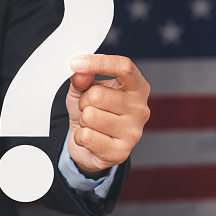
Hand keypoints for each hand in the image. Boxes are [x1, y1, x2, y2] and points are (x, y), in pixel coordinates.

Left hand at [66, 54, 149, 178]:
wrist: (91, 145)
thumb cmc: (92, 111)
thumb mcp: (84, 89)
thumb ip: (82, 78)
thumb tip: (79, 71)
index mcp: (137, 87)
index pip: (124, 67)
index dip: (98, 62)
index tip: (75, 62)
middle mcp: (140, 109)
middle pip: (98, 94)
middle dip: (83, 101)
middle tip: (88, 107)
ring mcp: (133, 132)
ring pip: (90, 116)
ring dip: (82, 120)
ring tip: (91, 123)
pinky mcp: (121, 153)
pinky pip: (87, 137)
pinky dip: (80, 137)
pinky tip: (90, 138)